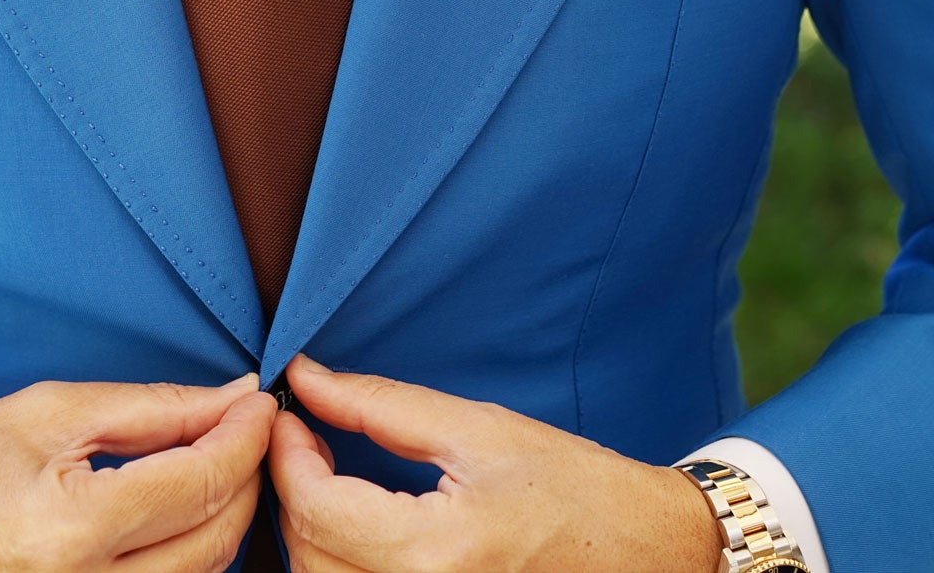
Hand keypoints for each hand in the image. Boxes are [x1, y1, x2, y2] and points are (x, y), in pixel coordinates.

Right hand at [0, 372, 278, 572]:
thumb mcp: (46, 415)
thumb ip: (151, 409)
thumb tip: (234, 395)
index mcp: (70, 528)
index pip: (200, 480)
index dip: (247, 436)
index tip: (264, 402)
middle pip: (216, 540)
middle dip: (246, 479)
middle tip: (246, 431)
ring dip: (222, 521)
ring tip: (208, 469)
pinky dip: (186, 559)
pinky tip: (175, 521)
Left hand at [266, 354, 723, 571]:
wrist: (648, 551)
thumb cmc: (575, 486)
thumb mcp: (478, 429)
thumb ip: (379, 406)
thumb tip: (306, 378)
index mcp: (436, 551)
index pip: (314, 507)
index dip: (285, 455)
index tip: (291, 415)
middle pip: (307, 554)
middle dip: (295, 491)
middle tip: (310, 440)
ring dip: (313, 532)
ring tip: (335, 480)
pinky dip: (340, 564)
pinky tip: (360, 528)